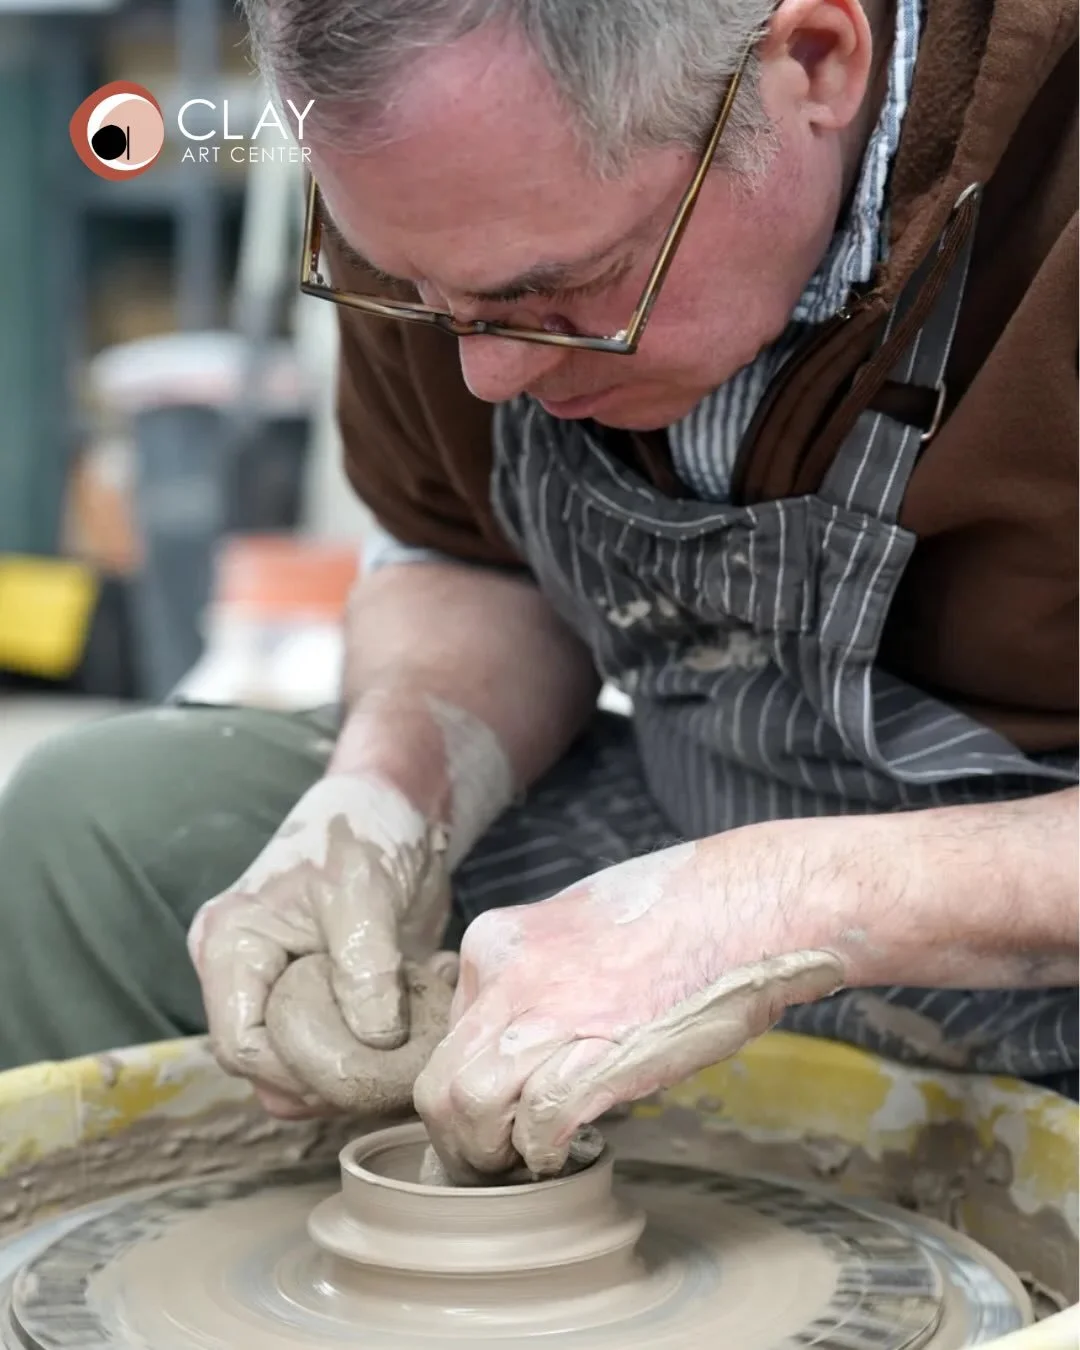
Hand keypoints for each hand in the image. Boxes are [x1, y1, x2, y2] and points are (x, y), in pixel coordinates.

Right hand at [189, 774, 449, 1115]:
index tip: (359, 1066)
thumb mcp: (362, 892)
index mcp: (231, 949)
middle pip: (270, 1067)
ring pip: (308, 1067)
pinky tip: (428, 1003)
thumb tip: (376, 1040)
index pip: (240, 1046)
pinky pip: (346, 1047)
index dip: (293, 1069)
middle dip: (332, 1077)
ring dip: (366, 1065)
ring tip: (418, 1026)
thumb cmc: (363, 831)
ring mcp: (290, 991)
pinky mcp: (333, 998)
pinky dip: (387, 1046)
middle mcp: (251, 979)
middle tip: (397, 1060)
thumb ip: (365, 968)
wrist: (398, 807)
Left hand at [413, 835, 844, 1179]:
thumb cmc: (679, 910)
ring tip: (526, 1159)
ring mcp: (547, 1015)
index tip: (496, 1112)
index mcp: (497, 942)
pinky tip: (566, 1149)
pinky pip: (537, 1123)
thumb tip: (525, 1031)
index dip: (469, 1086)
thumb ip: (538, 973)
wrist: (743, 899)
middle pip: (439, 1085)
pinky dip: (545, 1151)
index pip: (448, 1040)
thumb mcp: (578, 921)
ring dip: (491, 1152)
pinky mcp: (594, 1054)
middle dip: (461, 1137)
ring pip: (468, 1108)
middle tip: (495, 1158)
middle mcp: (506, 976)